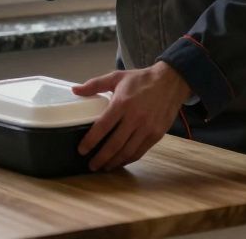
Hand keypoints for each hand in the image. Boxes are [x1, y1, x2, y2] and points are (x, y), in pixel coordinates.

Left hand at [73, 62, 192, 170]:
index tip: (82, 150)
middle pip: (114, 144)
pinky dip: (128, 159)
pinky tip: (120, 161)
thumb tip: (75, 90)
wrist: (171, 82)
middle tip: (91, 165)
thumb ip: (95, 84)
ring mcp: (147, 128)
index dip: (90, 141)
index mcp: (122, 103)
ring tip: (103, 167)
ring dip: (114, 162)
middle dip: (100, 158)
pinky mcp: (156, 134)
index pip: (103, 126)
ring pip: (127, 151)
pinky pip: (140, 151)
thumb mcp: (117, 77)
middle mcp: (135, 118)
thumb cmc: (141, 80)